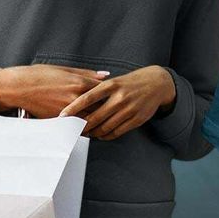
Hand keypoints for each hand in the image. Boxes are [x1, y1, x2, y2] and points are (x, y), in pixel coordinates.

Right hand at [0, 65, 109, 118]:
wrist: (19, 87)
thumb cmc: (40, 75)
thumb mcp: (65, 69)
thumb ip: (87, 73)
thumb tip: (105, 75)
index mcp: (79, 83)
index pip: (105, 92)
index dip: (112, 96)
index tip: (117, 97)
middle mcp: (76, 98)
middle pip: (101, 108)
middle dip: (108, 111)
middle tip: (115, 113)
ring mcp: (68, 111)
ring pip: (91, 120)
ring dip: (98, 122)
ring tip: (105, 123)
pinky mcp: (60, 120)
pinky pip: (77, 127)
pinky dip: (85, 128)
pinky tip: (89, 128)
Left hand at [59, 65, 175, 139]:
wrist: (156, 84)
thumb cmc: (130, 83)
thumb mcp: (114, 81)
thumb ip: (98, 90)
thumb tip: (78, 103)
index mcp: (111, 85)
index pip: (87, 98)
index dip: (73, 108)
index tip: (62, 116)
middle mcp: (119, 97)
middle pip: (95, 117)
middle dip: (82, 126)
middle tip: (73, 130)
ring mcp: (128, 109)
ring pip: (105, 127)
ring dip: (93, 133)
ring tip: (87, 133)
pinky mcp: (136, 119)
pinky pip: (117, 132)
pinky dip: (106, 136)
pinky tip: (101, 135)